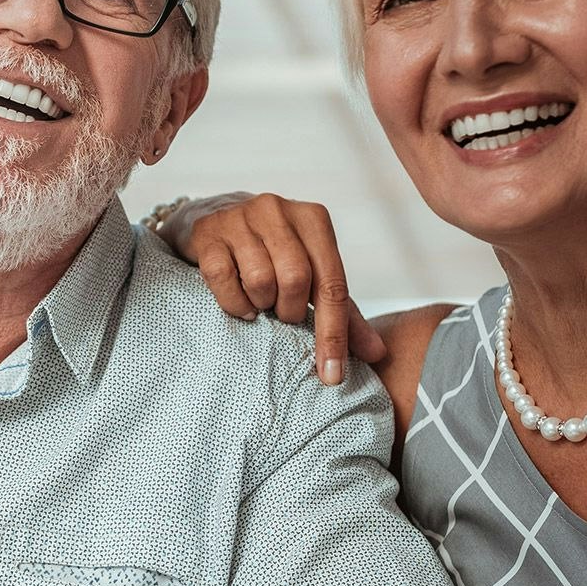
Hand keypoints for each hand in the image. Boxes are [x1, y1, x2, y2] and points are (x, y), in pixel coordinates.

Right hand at [159, 193, 386, 382]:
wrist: (216, 218)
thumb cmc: (273, 253)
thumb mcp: (312, 273)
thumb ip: (343, 312)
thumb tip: (378, 353)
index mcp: (314, 219)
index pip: (332, 283)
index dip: (333, 334)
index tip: (332, 375)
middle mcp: (278, 210)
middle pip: (296, 279)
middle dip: (290, 311)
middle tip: (283, 313)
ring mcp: (240, 217)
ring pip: (260, 279)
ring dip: (261, 305)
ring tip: (260, 301)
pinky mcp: (208, 232)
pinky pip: (223, 279)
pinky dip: (233, 303)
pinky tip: (238, 300)